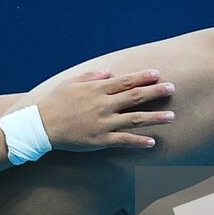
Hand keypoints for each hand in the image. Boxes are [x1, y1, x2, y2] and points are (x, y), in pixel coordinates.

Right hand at [35, 69, 175, 151]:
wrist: (41, 126)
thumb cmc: (55, 103)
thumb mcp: (71, 83)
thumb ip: (91, 76)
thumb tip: (109, 72)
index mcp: (97, 89)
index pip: (125, 81)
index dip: (143, 77)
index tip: (158, 74)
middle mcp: (103, 105)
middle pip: (135, 97)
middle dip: (156, 92)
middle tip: (172, 88)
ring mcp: (103, 123)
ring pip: (135, 119)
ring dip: (155, 117)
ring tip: (172, 117)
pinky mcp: (100, 140)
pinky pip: (124, 141)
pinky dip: (139, 142)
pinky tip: (152, 142)